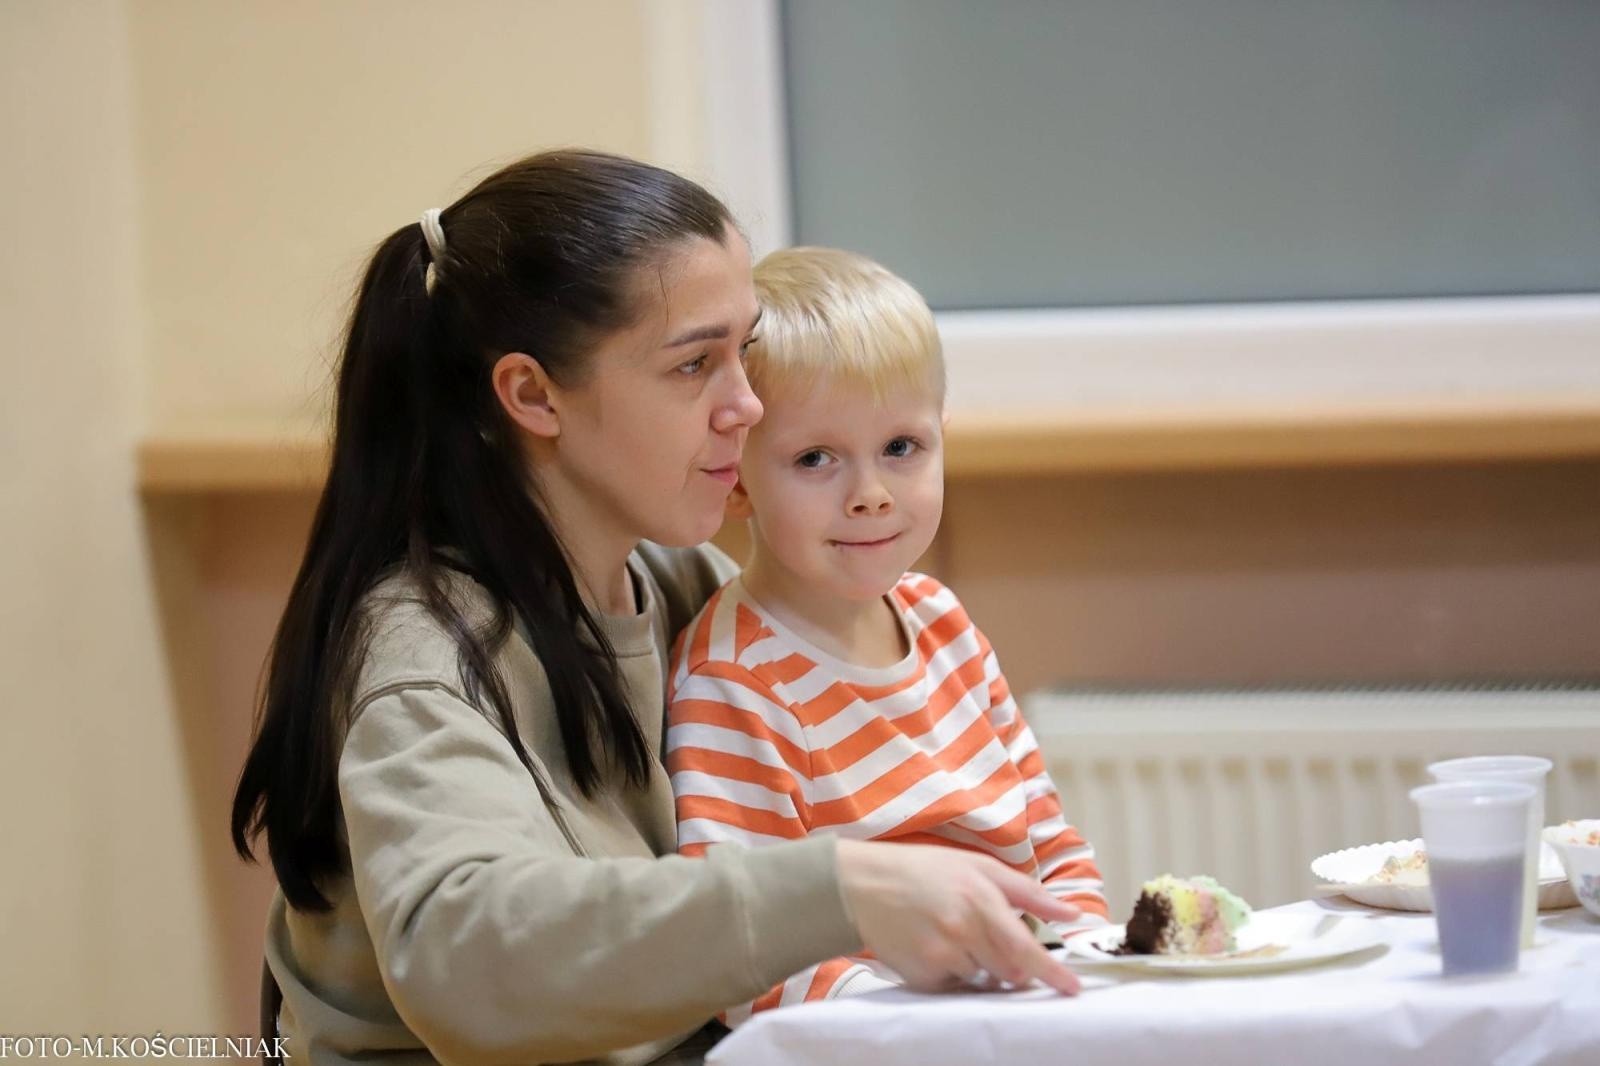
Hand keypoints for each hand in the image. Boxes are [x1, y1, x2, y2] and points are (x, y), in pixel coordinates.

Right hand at [834, 839, 1081, 995]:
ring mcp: (940, 956)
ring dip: (981, 965)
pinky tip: (934, 944)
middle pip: (1010, 970)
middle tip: (989, 938)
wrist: (862, 885)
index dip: (1051, 971)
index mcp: (980, 900)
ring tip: (953, 933)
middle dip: (1013, 963)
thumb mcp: (977, 866)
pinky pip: (954, 986)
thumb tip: (1071, 913)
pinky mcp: (922, 976)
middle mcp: (962, 931)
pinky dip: (954, 972)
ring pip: (983, 978)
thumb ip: (1027, 892)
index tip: (1072, 988)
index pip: (1025, 947)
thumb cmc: (924, 871)